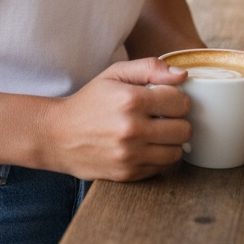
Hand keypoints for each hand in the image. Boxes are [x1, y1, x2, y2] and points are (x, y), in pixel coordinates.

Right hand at [43, 57, 191, 181]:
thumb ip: (149, 68)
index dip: (177, 99)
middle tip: (163, 116)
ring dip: (170, 142)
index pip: (181, 102)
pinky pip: (162, 168)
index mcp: (131, 99)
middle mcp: (132, 129)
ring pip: (177, 152)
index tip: (166, 99)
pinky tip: (144, 146)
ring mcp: (130, 155)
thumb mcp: (115, 74)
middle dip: (177, 121)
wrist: (58, 135)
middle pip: (184, 130)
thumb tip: (182, 75)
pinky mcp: (128, 174)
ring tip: (156, 132)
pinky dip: (158, 157)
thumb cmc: (90, 101)